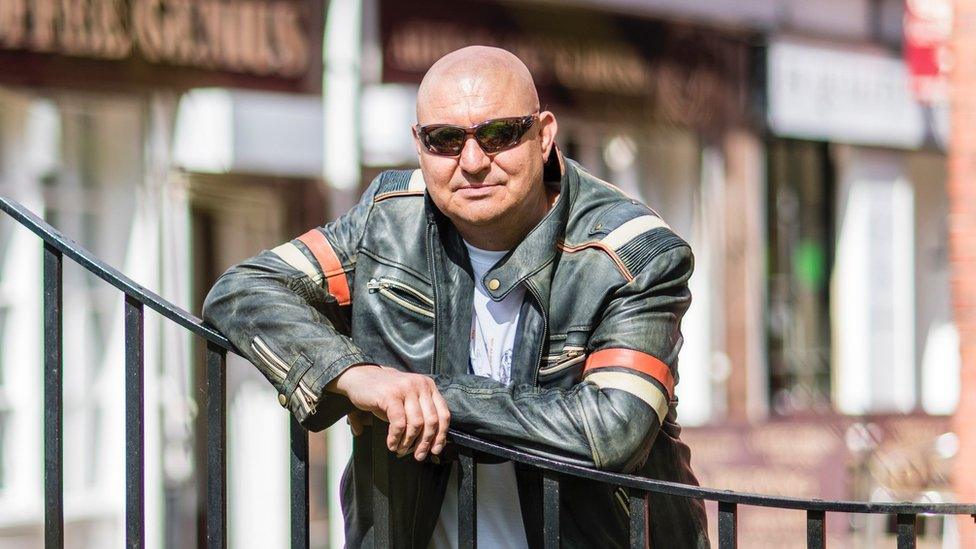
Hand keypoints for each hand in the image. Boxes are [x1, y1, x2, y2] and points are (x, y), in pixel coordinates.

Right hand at [327, 364, 449, 459]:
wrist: (360, 377)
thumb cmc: (386, 394)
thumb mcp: (409, 402)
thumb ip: (422, 416)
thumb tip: (435, 442)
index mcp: (429, 386)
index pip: (443, 414)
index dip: (441, 435)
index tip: (435, 450)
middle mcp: (420, 385)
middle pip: (431, 421)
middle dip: (425, 442)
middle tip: (418, 455)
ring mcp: (406, 388)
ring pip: (416, 423)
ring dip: (408, 442)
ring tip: (401, 449)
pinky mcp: (391, 395)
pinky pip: (399, 423)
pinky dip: (396, 437)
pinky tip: (391, 444)